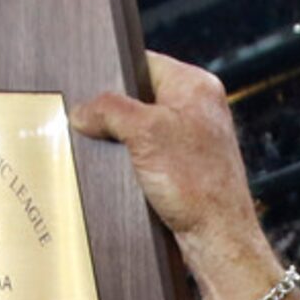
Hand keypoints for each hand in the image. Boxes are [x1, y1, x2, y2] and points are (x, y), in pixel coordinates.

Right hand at [69, 53, 267, 277]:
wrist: (217, 237)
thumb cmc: (196, 185)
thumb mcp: (145, 133)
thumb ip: (109, 111)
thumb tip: (82, 111)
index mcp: (195, 85)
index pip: (143, 62)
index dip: (113, 77)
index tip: (91, 96)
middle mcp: (197, 107)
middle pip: (138, 97)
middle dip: (115, 115)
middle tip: (98, 129)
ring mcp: (192, 138)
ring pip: (141, 129)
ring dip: (122, 144)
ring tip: (116, 158)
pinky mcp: (185, 167)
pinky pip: (148, 155)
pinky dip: (134, 165)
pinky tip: (128, 178)